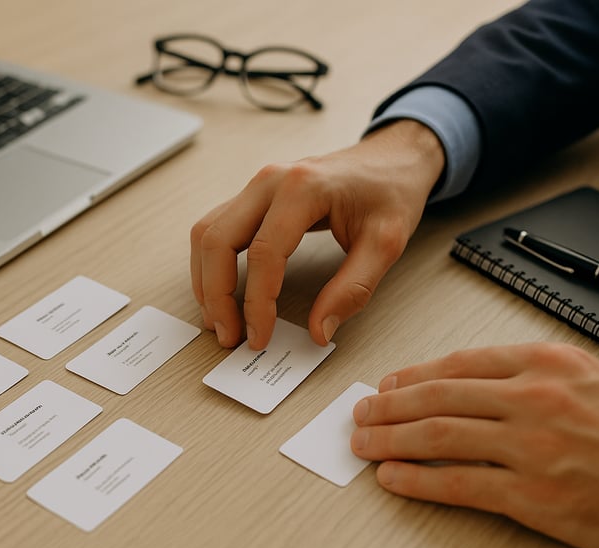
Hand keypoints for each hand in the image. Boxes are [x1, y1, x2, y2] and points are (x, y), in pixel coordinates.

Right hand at [190, 119, 444, 349]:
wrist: (393, 158)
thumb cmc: (390, 193)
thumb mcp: (386, 243)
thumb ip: (353, 289)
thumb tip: (319, 330)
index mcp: (303, 188)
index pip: (264, 253)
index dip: (256, 302)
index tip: (260, 337)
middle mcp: (270, 181)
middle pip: (218, 240)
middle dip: (216, 295)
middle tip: (229, 336)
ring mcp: (257, 186)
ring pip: (206, 233)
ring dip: (205, 281)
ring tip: (219, 321)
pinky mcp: (253, 196)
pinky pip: (215, 228)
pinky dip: (210, 264)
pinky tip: (221, 292)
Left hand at [350, 342, 598, 547]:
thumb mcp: (596, 380)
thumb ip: (534, 375)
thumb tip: (473, 382)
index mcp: (549, 364)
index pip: (460, 363)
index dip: (414, 375)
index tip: (390, 383)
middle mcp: (534, 398)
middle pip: (438, 396)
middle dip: (388, 405)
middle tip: (362, 412)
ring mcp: (531, 447)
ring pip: (437, 436)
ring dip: (389, 440)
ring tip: (364, 443)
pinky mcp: (531, 496)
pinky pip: (456, 484)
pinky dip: (416, 481)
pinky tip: (393, 478)